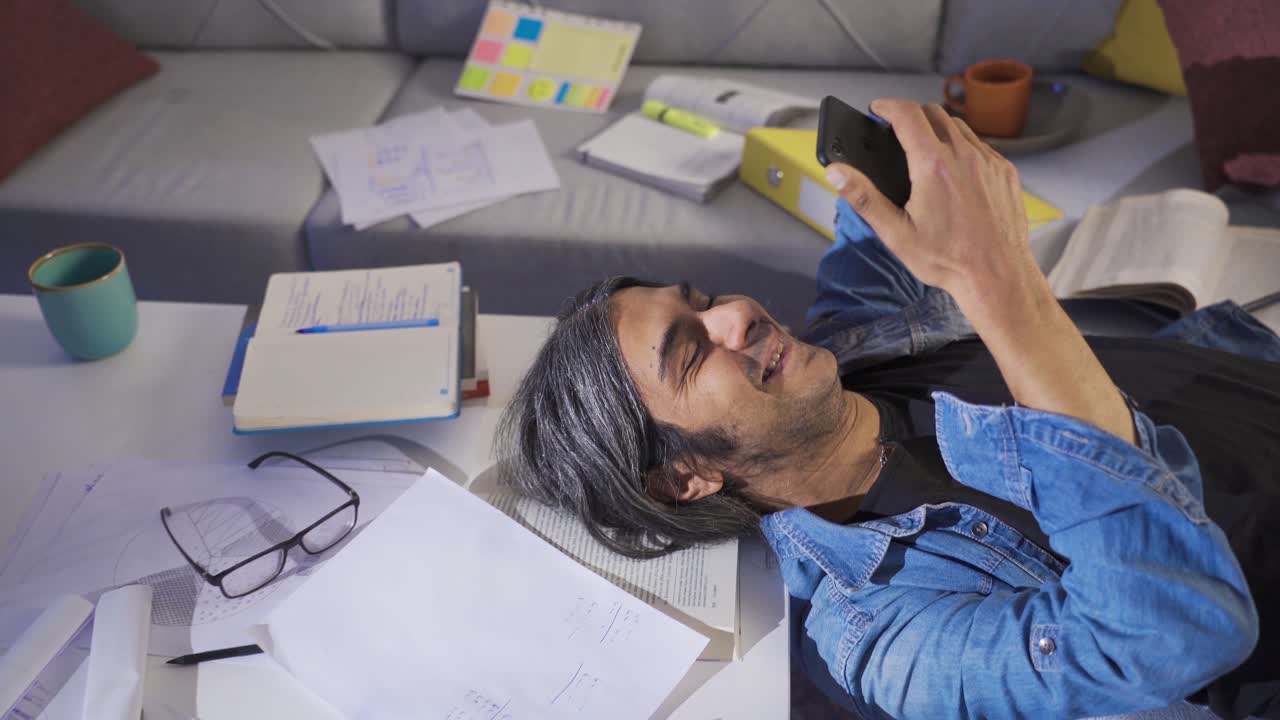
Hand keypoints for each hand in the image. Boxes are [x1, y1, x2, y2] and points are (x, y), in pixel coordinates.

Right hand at [825, 99, 1135, 443]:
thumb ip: (863, 198)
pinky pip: (981, 146)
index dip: (888, 106)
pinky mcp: (1006, 172)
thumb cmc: (948, 259)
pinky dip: (962, 147)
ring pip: (960, 127)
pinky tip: (954, 171)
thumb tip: (837, 172)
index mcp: (933, 165)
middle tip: (896, 132)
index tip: (878, 108)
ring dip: (938, 129)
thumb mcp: (896, 233)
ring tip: (924, 150)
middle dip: (912, 115)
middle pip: (934, 113)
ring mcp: (989, 161)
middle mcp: (963, 155)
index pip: (908, 114)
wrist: (997, 275)